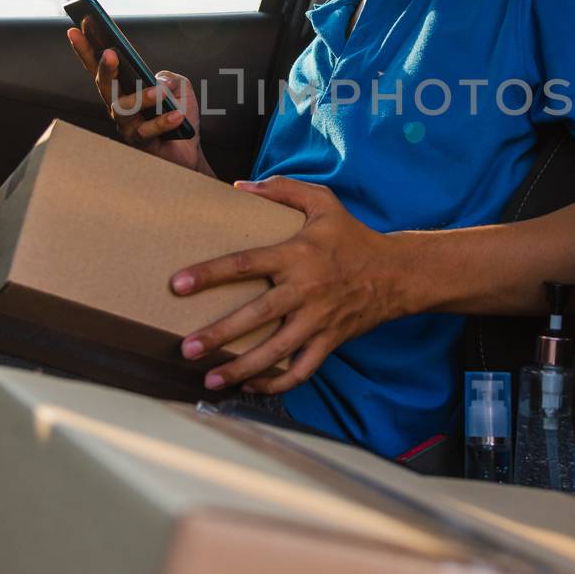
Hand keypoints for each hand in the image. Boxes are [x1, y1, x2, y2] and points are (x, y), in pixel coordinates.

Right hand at [65, 21, 208, 175]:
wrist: (189, 152)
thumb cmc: (179, 116)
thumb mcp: (181, 87)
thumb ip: (169, 77)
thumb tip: (155, 81)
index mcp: (123, 89)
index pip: (100, 67)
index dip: (86, 50)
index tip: (75, 29)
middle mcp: (119, 107)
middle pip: (105, 86)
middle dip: (105, 68)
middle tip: (110, 53)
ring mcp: (126, 127)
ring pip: (123, 110)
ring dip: (142, 98)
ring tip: (160, 93)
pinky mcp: (140, 144)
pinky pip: (148, 131)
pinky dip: (163, 122)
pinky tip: (177, 115)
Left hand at [171, 177, 403, 393]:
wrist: (396, 274)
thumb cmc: (352, 236)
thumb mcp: (323, 202)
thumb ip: (283, 189)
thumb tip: (240, 186)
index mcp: (297, 255)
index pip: (245, 264)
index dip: (210, 273)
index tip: (178, 284)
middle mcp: (305, 290)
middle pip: (256, 315)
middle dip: (219, 334)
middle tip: (186, 348)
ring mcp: (317, 320)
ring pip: (275, 352)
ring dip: (241, 369)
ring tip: (209, 379)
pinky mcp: (329, 342)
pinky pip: (301, 370)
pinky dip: (276, 383)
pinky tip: (250, 387)